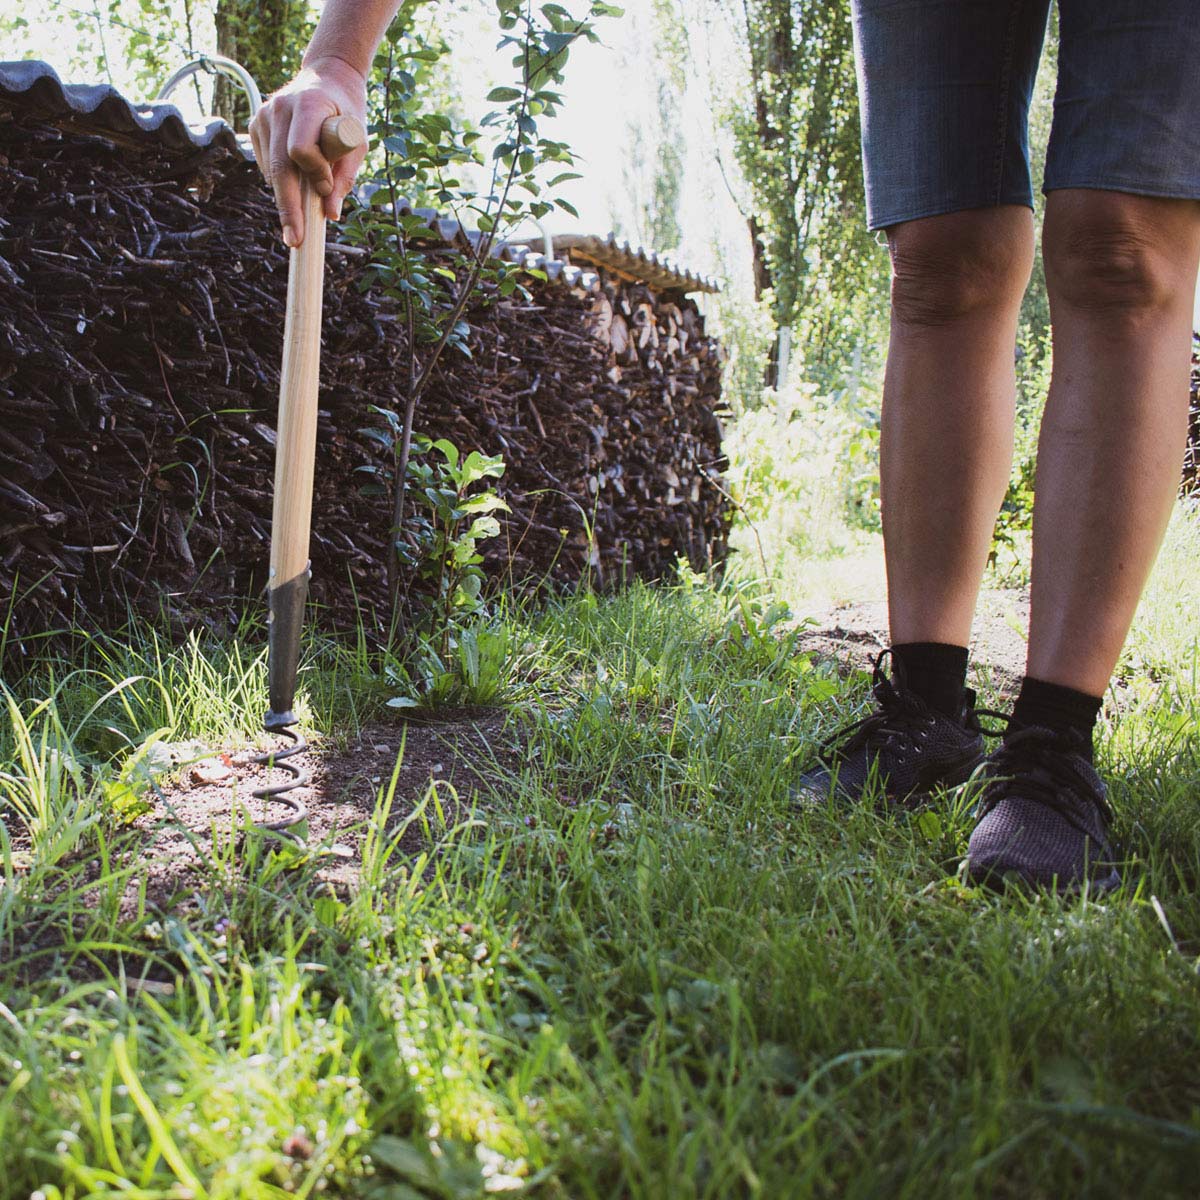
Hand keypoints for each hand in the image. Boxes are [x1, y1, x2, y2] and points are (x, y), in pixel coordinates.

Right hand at [248, 56, 367, 247]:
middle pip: (280, 166)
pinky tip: (297, 169)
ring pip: (272, 170)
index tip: (327, 187)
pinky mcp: (256, 125)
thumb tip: (330, 213)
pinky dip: (282, 178)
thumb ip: (345, 177)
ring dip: (290, 191)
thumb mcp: (358, 142)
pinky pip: (267, 166)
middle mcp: (279, 107)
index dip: (315, 174)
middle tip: (294, 240)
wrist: (328, 79)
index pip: (300, 149)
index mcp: (308, 104)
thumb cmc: (347, 113)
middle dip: (288, 208)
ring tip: (310, 184)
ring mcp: (264, 115)